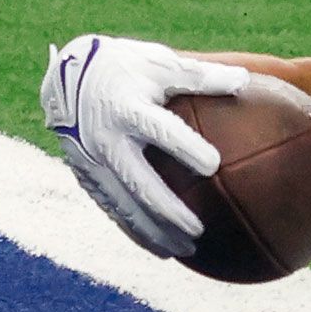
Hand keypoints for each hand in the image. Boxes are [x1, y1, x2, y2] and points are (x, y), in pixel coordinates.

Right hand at [39, 36, 243, 259]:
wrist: (66, 74)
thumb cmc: (126, 67)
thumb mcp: (160, 62)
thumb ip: (200, 75)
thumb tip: (244, 81)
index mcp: (127, 108)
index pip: (160, 131)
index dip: (184, 147)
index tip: (213, 164)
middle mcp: (106, 140)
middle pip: (139, 183)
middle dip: (168, 211)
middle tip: (200, 231)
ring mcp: (91, 162)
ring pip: (124, 205)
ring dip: (152, 231)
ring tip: (184, 250)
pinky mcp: (84, 175)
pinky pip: (111, 208)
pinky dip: (134, 229)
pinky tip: (159, 245)